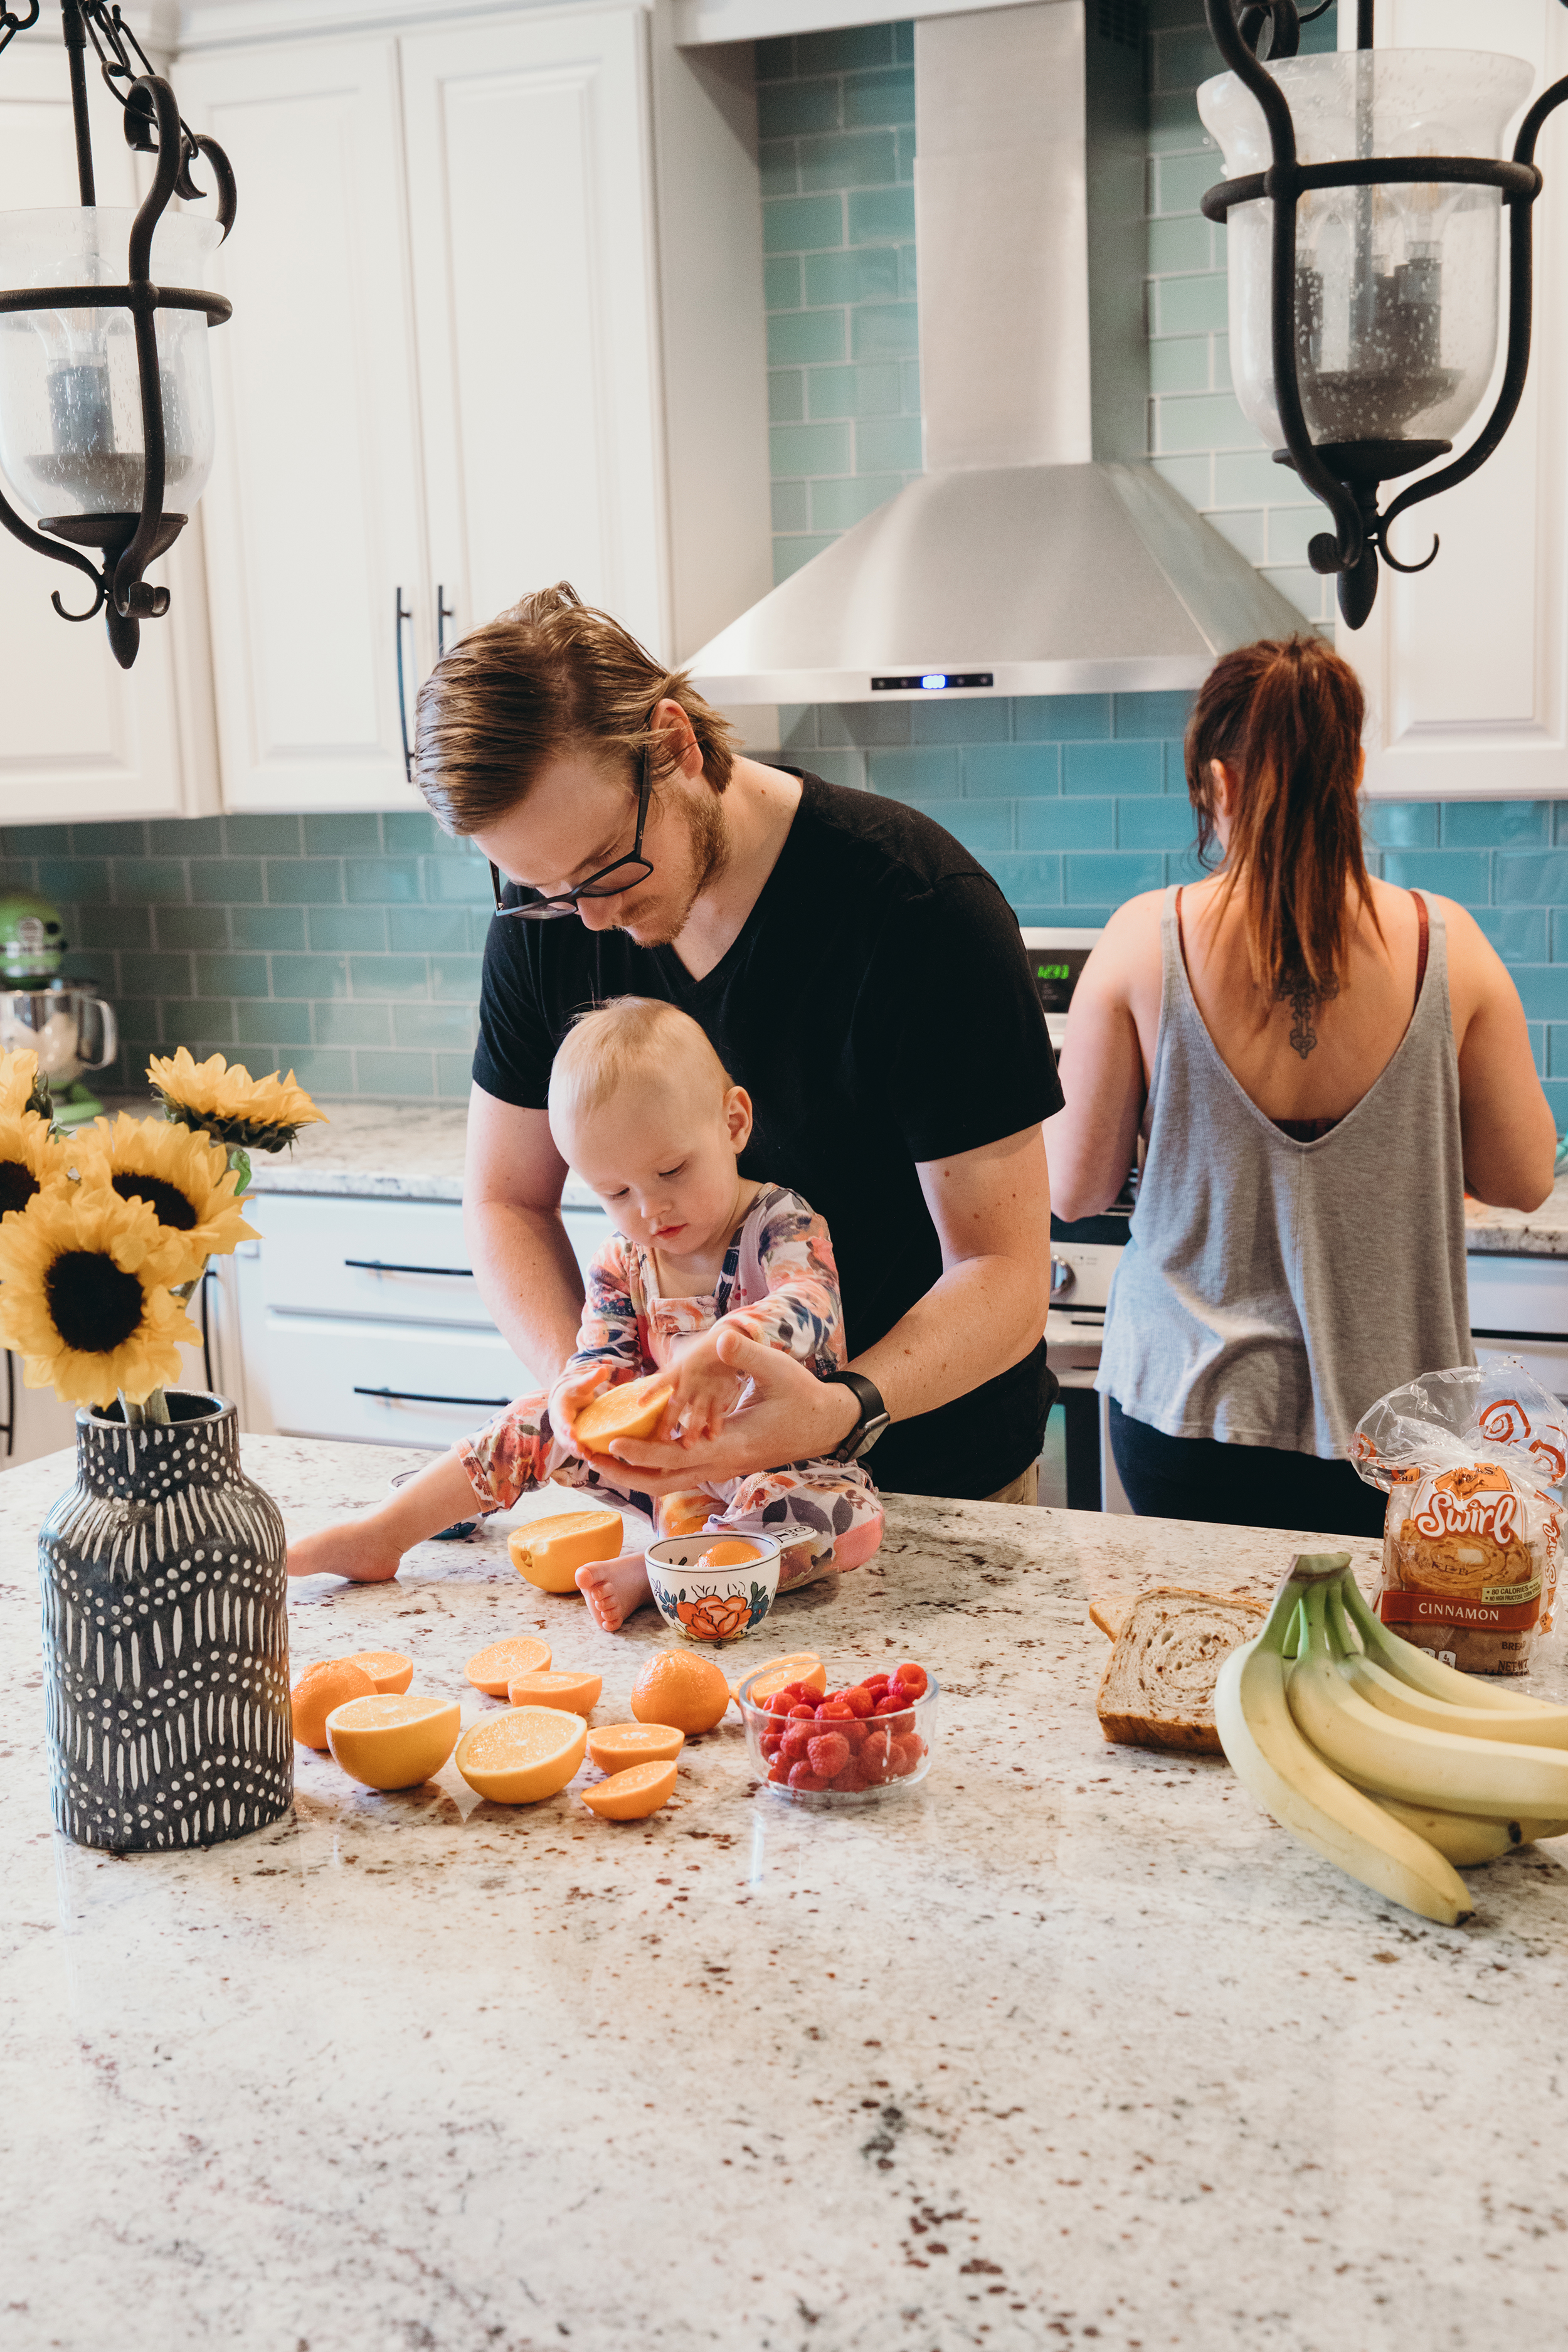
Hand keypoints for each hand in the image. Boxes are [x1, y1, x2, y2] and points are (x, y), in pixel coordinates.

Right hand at [547, 1362, 610, 1452]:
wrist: (569, 1399)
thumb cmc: (575, 1390)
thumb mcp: (581, 1383)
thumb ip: (591, 1378)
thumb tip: (603, 1369)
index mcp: (560, 1409)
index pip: (561, 1418)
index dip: (565, 1426)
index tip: (572, 1432)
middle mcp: (560, 1424)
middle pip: (563, 1437)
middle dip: (571, 1444)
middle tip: (582, 1451)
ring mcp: (565, 1435)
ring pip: (570, 1446)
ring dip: (578, 1453)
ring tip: (590, 1458)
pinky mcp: (573, 1441)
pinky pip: (578, 1449)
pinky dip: (585, 1454)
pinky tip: (597, 1459)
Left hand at [604, 1326, 860, 1491]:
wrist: (825, 1425)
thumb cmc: (804, 1397)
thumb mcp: (779, 1369)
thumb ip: (748, 1355)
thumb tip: (720, 1338)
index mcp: (732, 1445)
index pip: (678, 1457)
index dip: (643, 1451)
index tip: (612, 1442)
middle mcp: (722, 1464)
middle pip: (662, 1482)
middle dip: (624, 1473)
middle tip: (589, 1457)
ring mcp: (720, 1468)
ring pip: (668, 1482)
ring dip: (633, 1472)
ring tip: (598, 1457)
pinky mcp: (719, 1463)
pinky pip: (678, 1472)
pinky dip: (651, 1466)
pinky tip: (631, 1451)